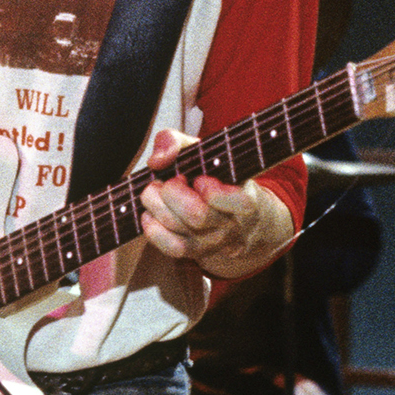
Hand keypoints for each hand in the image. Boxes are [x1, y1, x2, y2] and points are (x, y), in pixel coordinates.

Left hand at [138, 128, 294, 278]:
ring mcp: (214, 243)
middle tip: (168, 180)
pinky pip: (171, 248)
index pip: (237, 203)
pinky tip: (149, 214)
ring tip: (154, 191)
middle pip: (197, 215)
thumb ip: (175, 141)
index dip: (212, 190)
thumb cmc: (214, 174)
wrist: (234, 213)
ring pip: (179, 231)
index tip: (200, 178)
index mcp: (245, 197)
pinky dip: (153, 230)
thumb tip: (157, 161)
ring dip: (156, 207)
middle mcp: (233, 225)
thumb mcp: (202, 149)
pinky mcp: (197, 253)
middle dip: (172, 192)